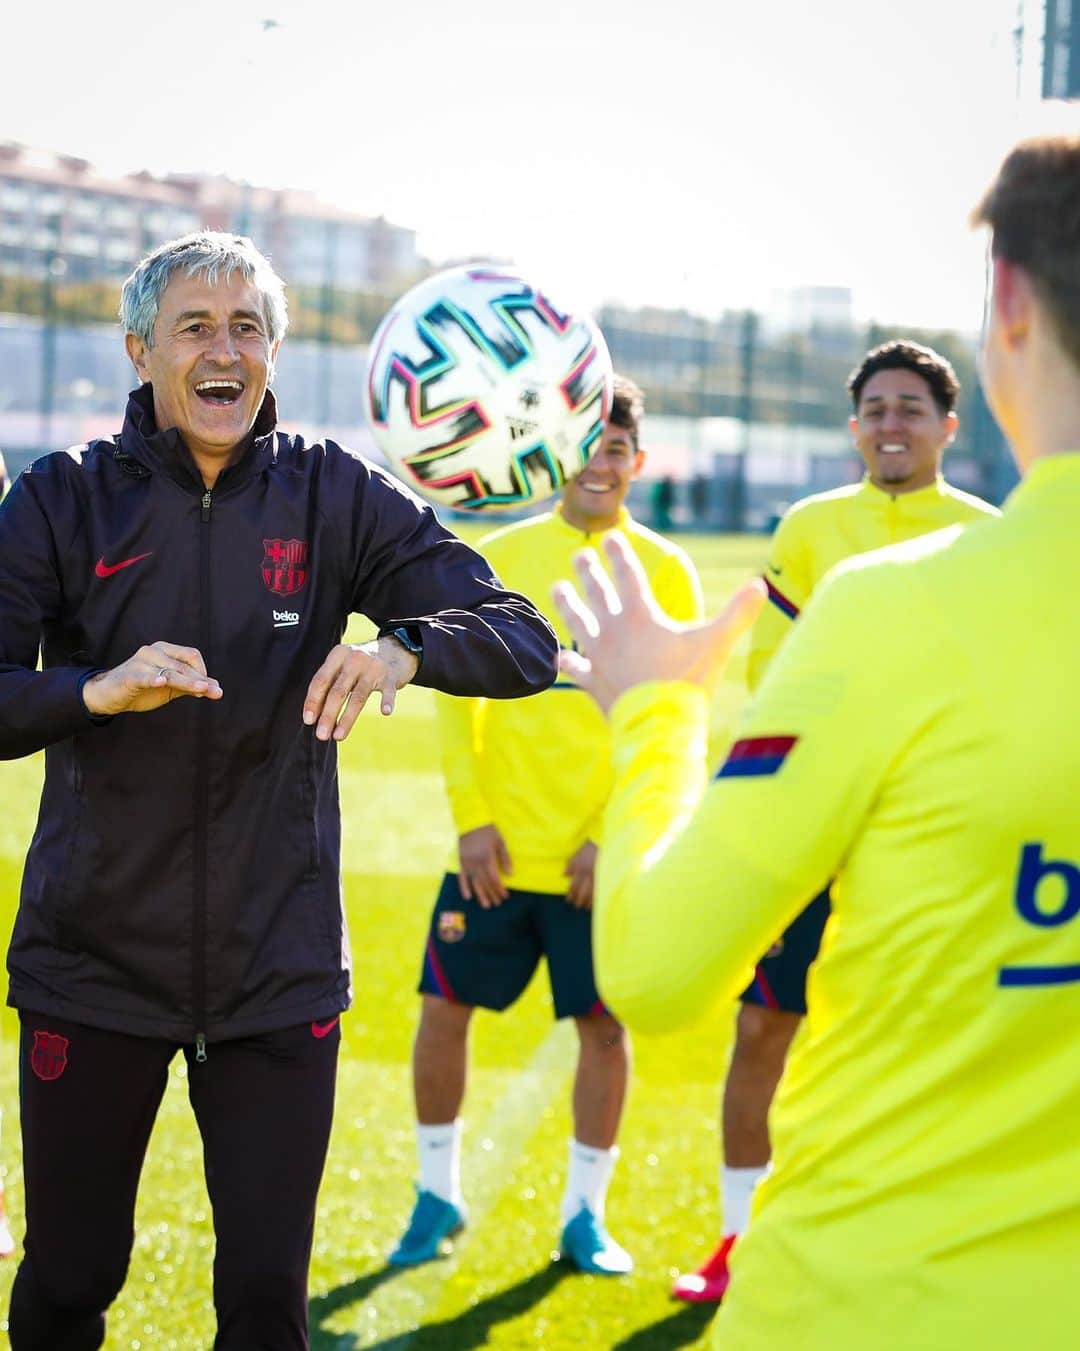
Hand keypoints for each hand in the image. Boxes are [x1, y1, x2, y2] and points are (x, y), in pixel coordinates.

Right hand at [81, 642, 222, 715]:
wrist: (110, 695)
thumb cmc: (142, 688)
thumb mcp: (170, 687)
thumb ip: (190, 686)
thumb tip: (216, 688)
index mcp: (164, 650)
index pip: (191, 655)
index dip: (203, 671)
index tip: (208, 688)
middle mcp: (153, 651)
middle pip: (183, 665)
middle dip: (200, 680)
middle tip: (214, 692)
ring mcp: (140, 663)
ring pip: (170, 673)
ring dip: (187, 682)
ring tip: (201, 690)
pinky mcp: (129, 676)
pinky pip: (144, 677)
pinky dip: (153, 679)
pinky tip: (161, 682)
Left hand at [303, 635, 419, 740]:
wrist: (395, 650)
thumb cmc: (361, 664)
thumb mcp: (343, 665)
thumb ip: (330, 683)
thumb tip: (314, 715)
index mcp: (338, 655)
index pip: (321, 680)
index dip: (313, 701)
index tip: (308, 720)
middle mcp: (355, 659)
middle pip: (338, 691)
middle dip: (328, 715)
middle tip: (321, 735)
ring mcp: (374, 667)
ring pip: (358, 697)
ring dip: (347, 719)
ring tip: (338, 736)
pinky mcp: (391, 676)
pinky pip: (388, 692)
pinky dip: (387, 702)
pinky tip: (385, 712)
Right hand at [458, 824, 512, 908]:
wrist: (471, 822)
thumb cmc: (488, 832)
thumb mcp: (500, 842)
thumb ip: (505, 858)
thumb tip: (511, 874)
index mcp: (487, 857)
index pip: (494, 878)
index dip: (499, 888)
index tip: (505, 896)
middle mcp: (476, 862)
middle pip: (485, 882)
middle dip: (492, 894)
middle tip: (497, 904)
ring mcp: (467, 863)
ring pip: (474, 882)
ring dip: (481, 895)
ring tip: (486, 905)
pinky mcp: (461, 862)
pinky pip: (461, 877)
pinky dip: (464, 887)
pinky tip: (468, 897)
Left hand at [552, 533, 765, 714]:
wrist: (659, 724)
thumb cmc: (688, 681)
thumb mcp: (717, 643)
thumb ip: (738, 613)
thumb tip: (761, 585)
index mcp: (641, 615)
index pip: (628, 575)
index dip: (619, 554)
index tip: (610, 536)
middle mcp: (614, 630)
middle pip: (597, 593)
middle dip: (588, 571)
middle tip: (579, 556)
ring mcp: (600, 656)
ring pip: (577, 623)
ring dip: (567, 605)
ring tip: (556, 588)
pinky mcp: (593, 682)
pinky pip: (575, 668)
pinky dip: (567, 661)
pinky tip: (559, 657)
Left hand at [564, 839, 597, 908]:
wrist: (603, 843)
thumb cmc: (589, 848)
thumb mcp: (577, 854)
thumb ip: (570, 865)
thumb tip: (564, 875)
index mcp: (580, 868)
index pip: (574, 885)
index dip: (571, 893)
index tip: (569, 900)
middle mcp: (588, 874)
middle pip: (582, 891)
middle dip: (578, 900)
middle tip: (576, 906)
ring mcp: (598, 876)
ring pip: (592, 893)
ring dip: (587, 901)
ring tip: (585, 907)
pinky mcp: (605, 877)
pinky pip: (601, 889)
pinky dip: (598, 897)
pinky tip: (596, 902)